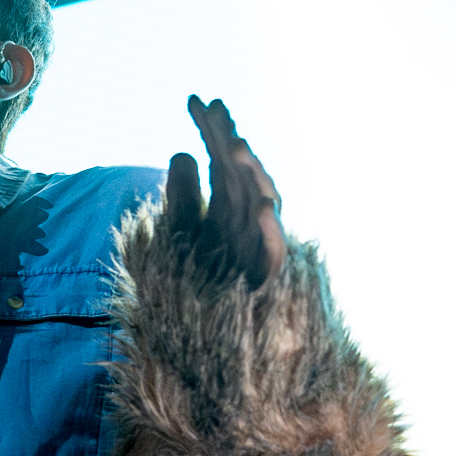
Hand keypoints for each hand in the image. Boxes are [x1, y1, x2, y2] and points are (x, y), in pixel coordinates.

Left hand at [164, 96, 286, 288]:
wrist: (219, 355)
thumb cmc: (203, 299)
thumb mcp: (182, 242)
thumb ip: (182, 202)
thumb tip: (181, 153)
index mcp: (228, 215)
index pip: (221, 165)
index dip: (210, 133)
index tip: (194, 100)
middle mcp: (247, 227)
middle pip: (240, 177)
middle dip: (229, 142)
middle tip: (216, 109)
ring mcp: (260, 252)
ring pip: (261, 205)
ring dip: (251, 177)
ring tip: (234, 147)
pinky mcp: (270, 282)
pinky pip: (274, 254)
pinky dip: (269, 231)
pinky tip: (261, 207)